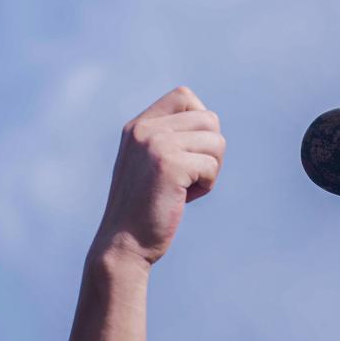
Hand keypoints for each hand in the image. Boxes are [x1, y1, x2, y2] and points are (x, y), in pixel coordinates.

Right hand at [91, 86, 224, 266]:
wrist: (123, 244)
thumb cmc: (142, 211)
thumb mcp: (150, 165)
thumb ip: (170, 140)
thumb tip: (210, 123)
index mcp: (138, 126)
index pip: (184, 96)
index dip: (200, 121)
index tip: (190, 152)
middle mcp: (146, 129)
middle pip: (209, 118)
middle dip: (210, 151)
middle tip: (191, 176)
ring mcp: (156, 145)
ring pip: (216, 141)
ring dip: (210, 169)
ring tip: (186, 189)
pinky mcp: (170, 165)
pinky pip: (212, 166)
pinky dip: (206, 186)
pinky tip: (184, 199)